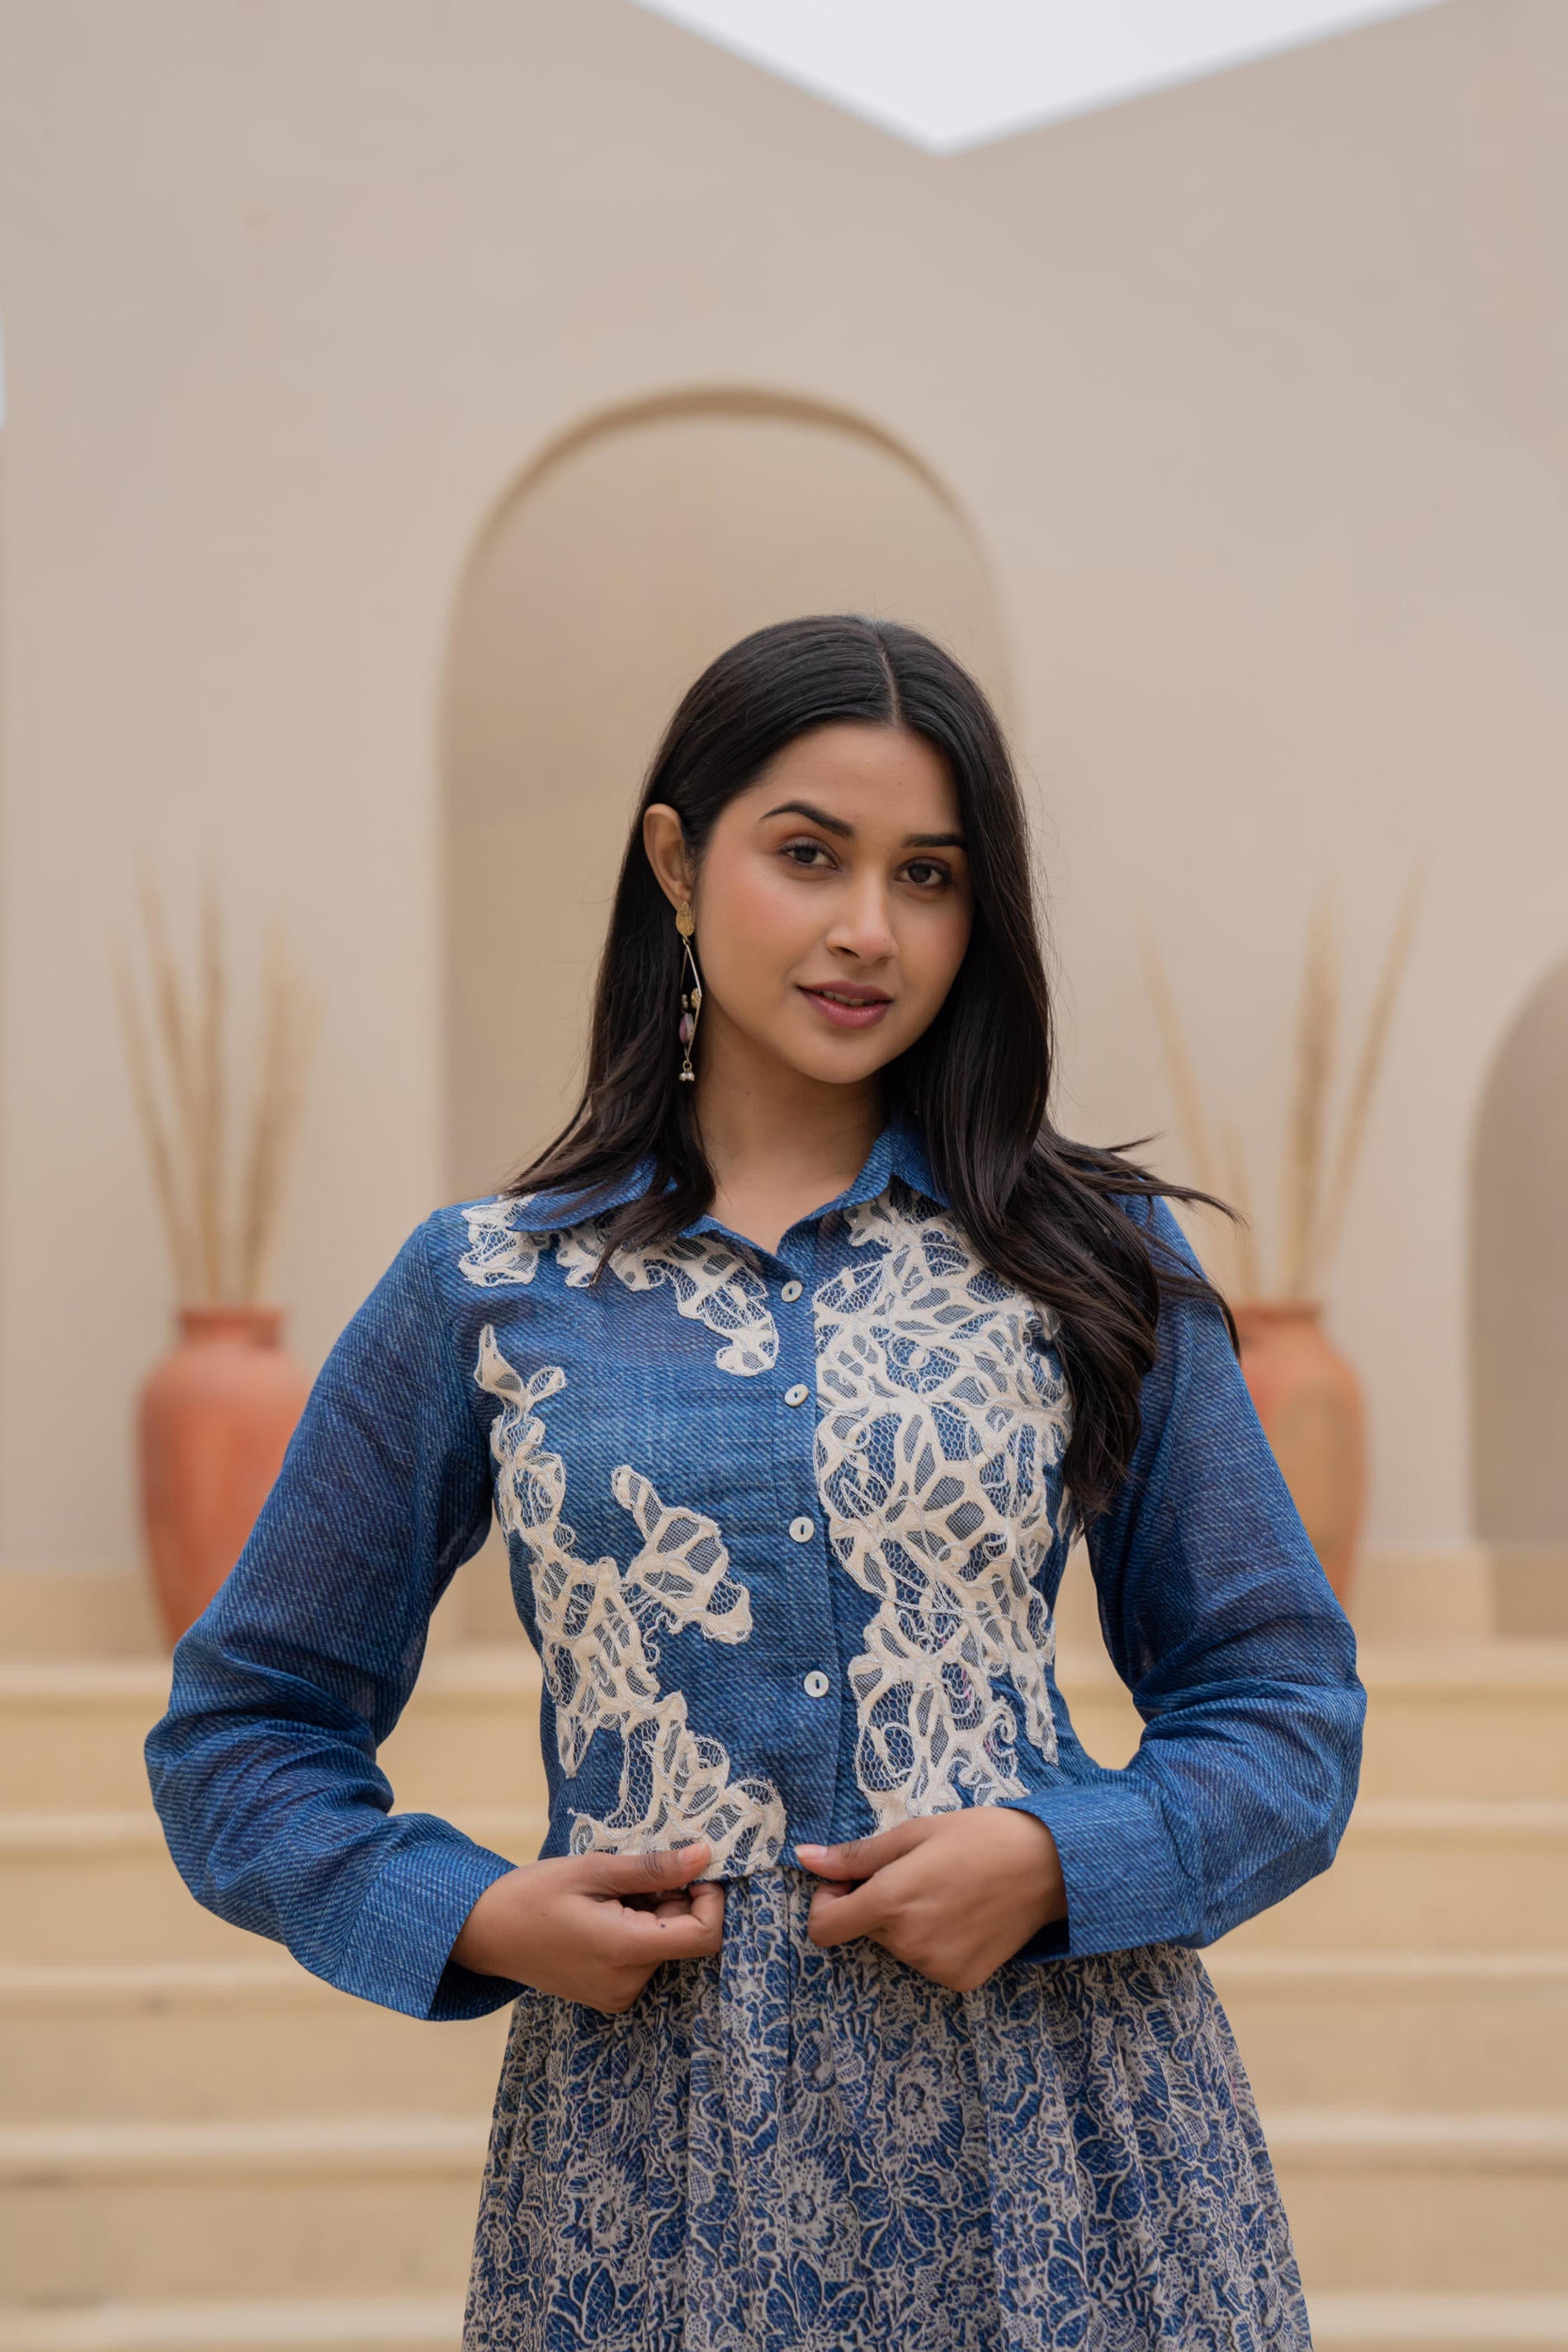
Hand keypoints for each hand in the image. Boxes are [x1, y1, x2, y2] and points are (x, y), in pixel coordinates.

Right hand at [451, 1837, 724, 2014]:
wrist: (485, 1933)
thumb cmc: (534, 1895)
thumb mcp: (594, 1870)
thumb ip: (654, 1868)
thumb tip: (704, 1856)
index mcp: (626, 1950)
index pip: (705, 1936)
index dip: (711, 1899)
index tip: (692, 1868)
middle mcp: (628, 1983)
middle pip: (684, 1937)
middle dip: (674, 1899)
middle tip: (634, 1874)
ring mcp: (618, 1994)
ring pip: (664, 1945)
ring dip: (654, 1913)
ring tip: (611, 1893)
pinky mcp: (609, 1995)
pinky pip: (644, 1959)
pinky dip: (638, 1930)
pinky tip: (604, 1913)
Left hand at [797, 1809, 1064, 1991]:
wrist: (1050, 1867)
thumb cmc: (980, 1836)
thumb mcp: (915, 1833)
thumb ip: (857, 1855)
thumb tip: (804, 1858)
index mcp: (892, 1901)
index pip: (823, 1928)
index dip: (827, 1903)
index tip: (851, 1880)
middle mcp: (908, 1942)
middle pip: (864, 1930)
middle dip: (874, 1904)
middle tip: (915, 1873)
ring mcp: (935, 1967)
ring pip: (896, 1945)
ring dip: (906, 1922)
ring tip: (946, 1890)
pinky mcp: (960, 1980)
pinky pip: (926, 1961)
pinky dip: (934, 1940)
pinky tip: (963, 1915)